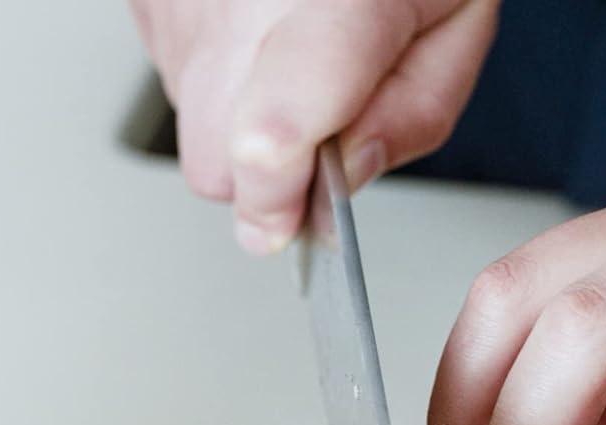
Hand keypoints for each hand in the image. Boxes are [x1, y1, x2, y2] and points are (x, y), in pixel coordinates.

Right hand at [128, 0, 497, 252]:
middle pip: (218, 163)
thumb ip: (413, 113)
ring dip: (241, 117)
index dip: (276, 197)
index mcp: (336, 1)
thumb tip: (343, 183)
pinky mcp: (148, 0)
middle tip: (320, 115)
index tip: (286, 222)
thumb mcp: (458, 18)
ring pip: (191, 130)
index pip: (273, 131)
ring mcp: (180, 2)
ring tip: (289, 47)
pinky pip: (171, 79)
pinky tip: (255, 28)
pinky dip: (215, 72)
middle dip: (268, 172)